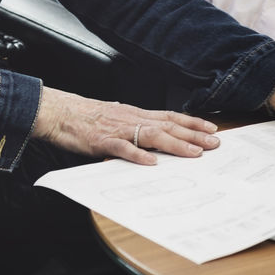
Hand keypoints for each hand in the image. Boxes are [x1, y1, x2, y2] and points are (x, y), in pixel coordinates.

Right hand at [33, 87, 219, 164]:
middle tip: (215, 143)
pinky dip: (138, 155)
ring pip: (153, 136)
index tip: (211, 128)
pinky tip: (152, 162)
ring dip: (176, 144)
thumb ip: (132, 122)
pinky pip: (123, 149)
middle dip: (194, 135)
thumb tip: (146, 128)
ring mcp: (119, 129)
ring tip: (195, 153)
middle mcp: (132, 118)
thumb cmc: (85, 115)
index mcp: (135, 113)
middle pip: (168, 125)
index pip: (170, 116)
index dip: (192, 122)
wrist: (59, 112)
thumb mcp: (115, 115)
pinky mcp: (103, 141)